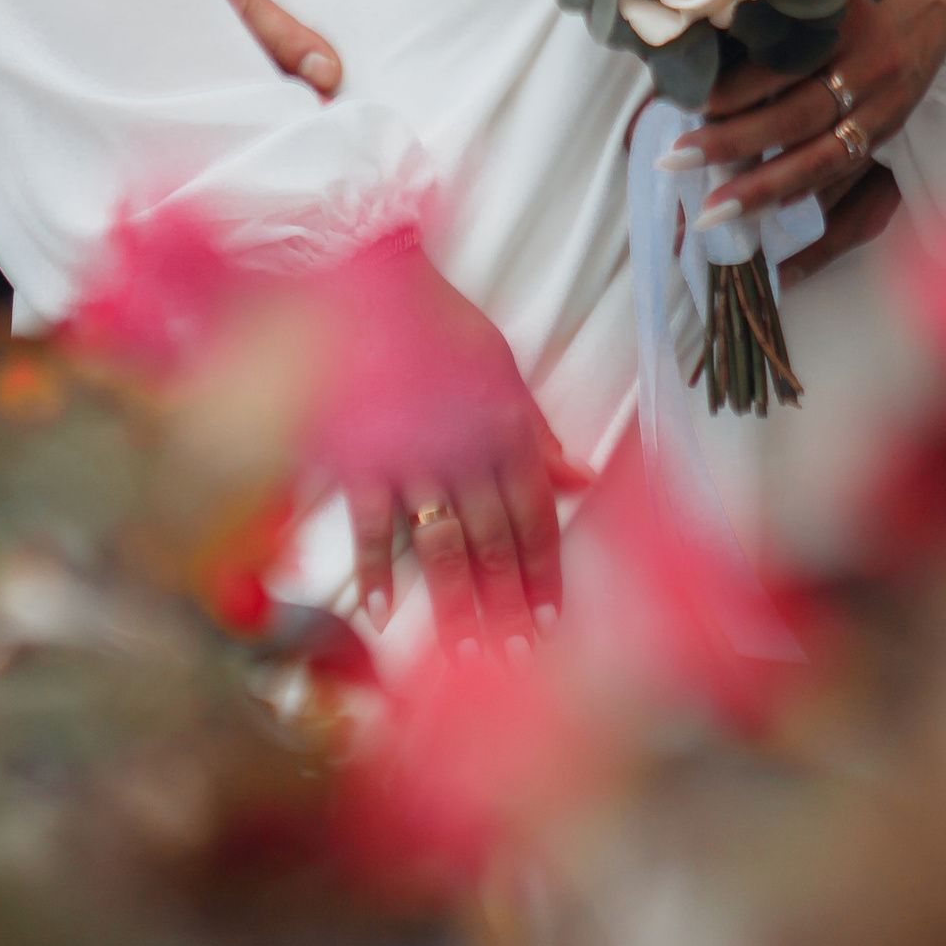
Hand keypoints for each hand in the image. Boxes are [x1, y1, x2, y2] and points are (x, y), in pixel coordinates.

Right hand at [339, 256, 587, 648]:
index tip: (553, 623)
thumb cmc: (443, 325)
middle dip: (507, 606)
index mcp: (507, 430)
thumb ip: (539, 433)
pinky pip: (371, 522)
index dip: (546, 573)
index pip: (536, 517)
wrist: (375, 281)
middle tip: (515, 664)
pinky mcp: (362, 454)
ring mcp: (413, 456)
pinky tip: (381, 612)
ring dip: (455, 605)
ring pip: (442, 545)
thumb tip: (583, 479)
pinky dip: (374, 568)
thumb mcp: (504, 370)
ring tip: (464, 658)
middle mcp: (467, 451)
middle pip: (494, 543)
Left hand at [683, 0, 945, 282]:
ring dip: (764, 187)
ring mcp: (884, 103)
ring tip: (713, 209)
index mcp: (845, 20)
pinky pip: (849, 169)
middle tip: (675, 158)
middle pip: (796, 116)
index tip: (687, 102)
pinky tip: (770, 215)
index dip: (735, 88)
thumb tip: (702, 22)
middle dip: (733, 142)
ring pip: (822, 156)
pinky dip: (808, 194)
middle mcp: (867, 66)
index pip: (782, 63)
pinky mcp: (892, 126)